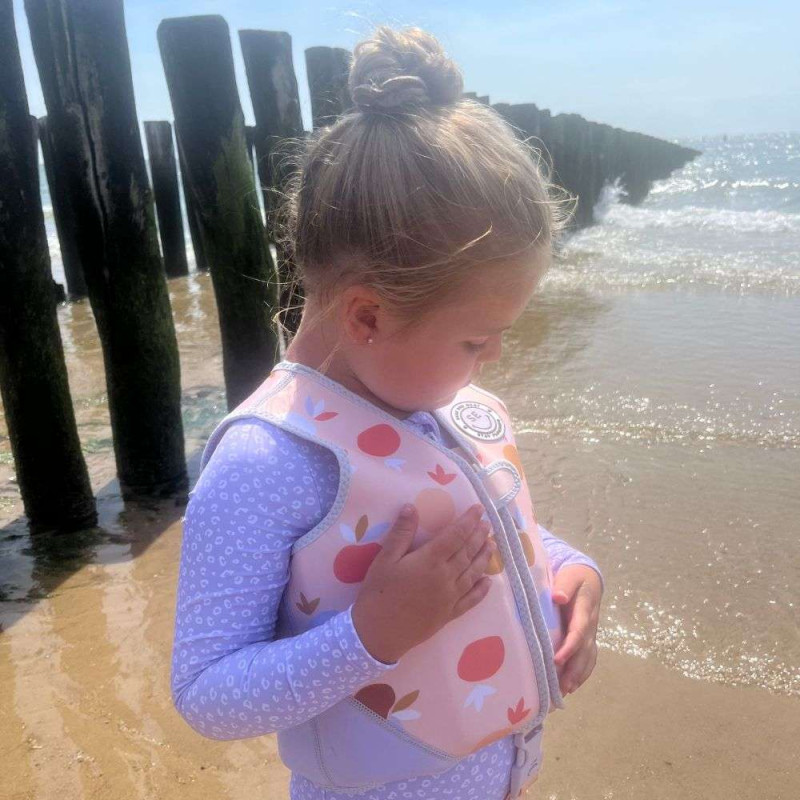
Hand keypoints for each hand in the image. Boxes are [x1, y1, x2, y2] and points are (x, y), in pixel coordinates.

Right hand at [352, 502, 494, 664]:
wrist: (377, 634)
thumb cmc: (378, 593)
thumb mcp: (384, 559)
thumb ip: (401, 533)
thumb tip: (412, 507)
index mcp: (430, 561)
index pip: (456, 535)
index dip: (469, 521)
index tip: (479, 509)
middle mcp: (446, 577)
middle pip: (467, 552)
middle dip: (479, 536)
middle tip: (488, 524)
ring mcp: (450, 597)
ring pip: (473, 573)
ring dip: (484, 558)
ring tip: (492, 545)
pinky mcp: (449, 614)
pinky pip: (471, 600)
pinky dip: (482, 590)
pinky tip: (488, 582)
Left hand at [551, 564, 602, 695]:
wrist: (589, 579)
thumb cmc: (575, 577)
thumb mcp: (570, 576)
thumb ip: (564, 585)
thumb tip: (558, 596)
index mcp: (584, 610)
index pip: (578, 631)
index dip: (569, 647)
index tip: (557, 660)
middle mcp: (590, 625)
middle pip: (584, 651)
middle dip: (574, 670)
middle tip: (562, 687)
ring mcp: (591, 634)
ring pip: (588, 658)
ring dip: (578, 675)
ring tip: (564, 692)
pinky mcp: (588, 639)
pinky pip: (589, 658)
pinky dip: (582, 673)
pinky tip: (571, 687)